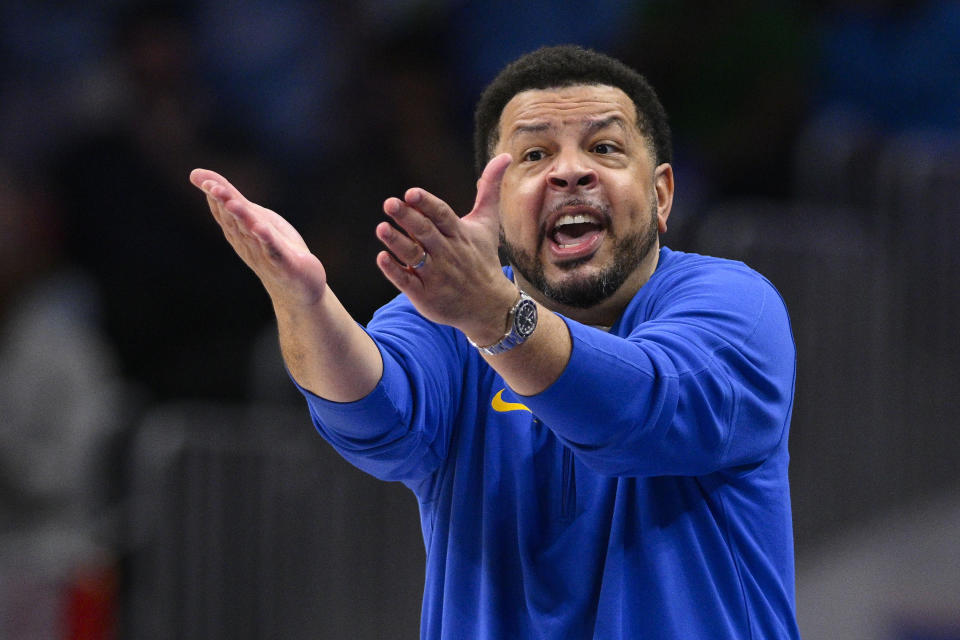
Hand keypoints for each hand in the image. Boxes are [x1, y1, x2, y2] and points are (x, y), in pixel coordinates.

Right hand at [189, 168, 326, 306]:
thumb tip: (194, 173)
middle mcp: (247, 243)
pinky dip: (266, 240)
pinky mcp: (284, 265)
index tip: (206, 181)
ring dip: (242, 218)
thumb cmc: (272, 247)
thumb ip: (229, 196)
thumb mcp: (252, 216)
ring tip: (233, 203)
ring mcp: (265, 255)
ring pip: (251, 233)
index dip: (216, 196)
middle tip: (213, 188)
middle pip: (234, 220)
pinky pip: (273, 251)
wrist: (297, 288)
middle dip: (224, 203)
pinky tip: (261, 228)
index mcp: (238, 232)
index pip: (223, 212)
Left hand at [375, 154, 516, 343]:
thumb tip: (505, 155)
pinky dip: (395, 271)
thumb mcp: (487, 224)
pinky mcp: (425, 295)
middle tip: (390, 203)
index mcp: (459, 234)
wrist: (489, 306)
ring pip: (414, 256)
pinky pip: (407, 282)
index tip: (411, 193)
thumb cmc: (483, 258)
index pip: (442, 215)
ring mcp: (436, 275)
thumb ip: (489, 189)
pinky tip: (382, 258)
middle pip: (425, 233)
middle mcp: (447, 253)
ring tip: (381, 228)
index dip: (427, 204)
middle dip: (408, 218)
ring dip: (397, 242)